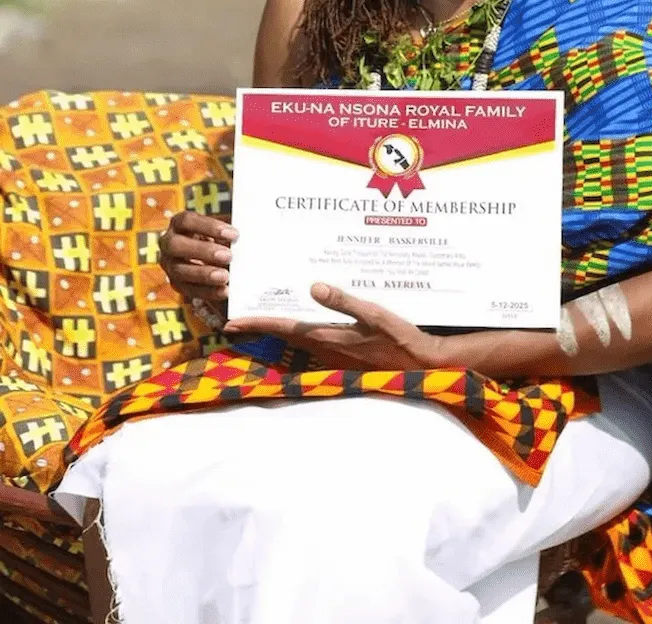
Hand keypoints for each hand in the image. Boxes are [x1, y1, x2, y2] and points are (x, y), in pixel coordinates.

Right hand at [159, 210, 237, 304]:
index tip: (234, 234)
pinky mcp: (176, 284)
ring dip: (204, 274)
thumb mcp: (220, 230)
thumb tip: (251, 228)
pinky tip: (224, 291)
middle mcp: (169, 243)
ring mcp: (169, 265)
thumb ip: (229, 231)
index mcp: (179, 224)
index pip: (187, 220)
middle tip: (228, 256)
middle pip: (177, 245)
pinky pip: (188, 289)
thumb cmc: (216, 238)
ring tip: (225, 276)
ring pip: (180, 270)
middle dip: (203, 250)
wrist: (208, 257)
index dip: (209, 226)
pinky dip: (207, 291)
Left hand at [225, 283, 449, 370]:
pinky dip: (300, 333)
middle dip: (261, 326)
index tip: (231, 322)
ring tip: (266, 312)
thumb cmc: (399, 339)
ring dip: (280, 329)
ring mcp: (334, 357)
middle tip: (239, 315)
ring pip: (298, 341)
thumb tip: (312, 286)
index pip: (284, 328)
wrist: (420, 366)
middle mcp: (325, 350)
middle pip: (285, 336)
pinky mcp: (344, 358)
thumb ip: (343, 301)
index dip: (256, 324)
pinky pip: (314, 344)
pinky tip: (305, 321)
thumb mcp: (373, 314)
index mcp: (328, 338)